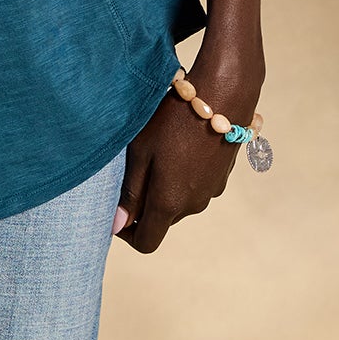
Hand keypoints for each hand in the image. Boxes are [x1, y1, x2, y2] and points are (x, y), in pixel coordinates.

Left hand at [111, 42, 263, 252]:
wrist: (222, 97)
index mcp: (170, 203)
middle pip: (162, 219)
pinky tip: (179, 144)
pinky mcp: (221, 176)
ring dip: (164, 185)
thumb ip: (130, 192)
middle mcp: (193, 205)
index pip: (146, 242)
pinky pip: (195, 185)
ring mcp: (211, 191)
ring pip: (179, 200)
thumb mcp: (141, 152)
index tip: (116, 208)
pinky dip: (183, 174)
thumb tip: (116, 226)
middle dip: (144, 202)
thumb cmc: (173, 121)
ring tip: (157, 149)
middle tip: (133, 166)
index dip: (126, 233)